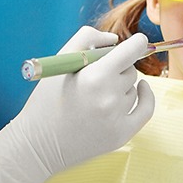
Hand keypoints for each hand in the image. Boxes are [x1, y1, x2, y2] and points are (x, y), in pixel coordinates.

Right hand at [0, 26, 154, 182]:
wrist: (37, 144)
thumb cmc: (47, 98)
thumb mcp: (61, 60)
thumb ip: (87, 38)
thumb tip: (114, 39)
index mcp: (94, 77)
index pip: (130, 52)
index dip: (137, 42)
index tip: (139, 40)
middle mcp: (109, 98)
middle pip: (130, 69)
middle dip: (118, 67)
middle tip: (96, 74)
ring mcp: (117, 119)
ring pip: (133, 88)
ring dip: (121, 85)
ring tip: (97, 94)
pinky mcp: (121, 135)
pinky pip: (146, 109)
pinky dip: (145, 96)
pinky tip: (141, 88)